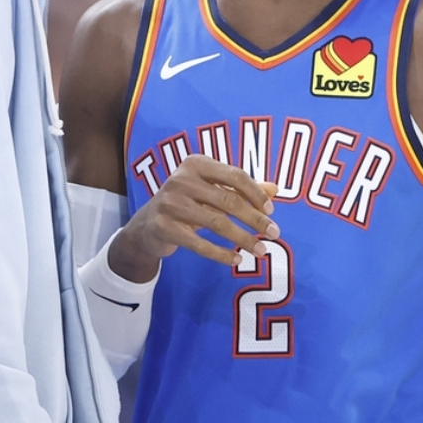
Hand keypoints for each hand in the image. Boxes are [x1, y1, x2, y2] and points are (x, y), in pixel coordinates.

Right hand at [109, 155, 279, 282]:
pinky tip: (236, 259)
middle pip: (228, 201)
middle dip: (255, 220)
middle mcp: (181, 179)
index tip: (271, 212)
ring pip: (217, 223)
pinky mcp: (164, 227)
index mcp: (196, 163)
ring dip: (243, 239)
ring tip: (261, 250)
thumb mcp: (211, 190)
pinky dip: (221, 253)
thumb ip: (240, 188)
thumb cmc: (187, 202)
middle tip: (274, 234)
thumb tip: (275, 189)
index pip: (235, 175)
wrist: (147, 225)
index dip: (256, 194)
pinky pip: (200, 243)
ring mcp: (170, 203)